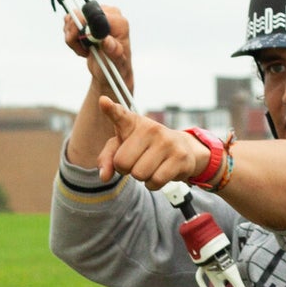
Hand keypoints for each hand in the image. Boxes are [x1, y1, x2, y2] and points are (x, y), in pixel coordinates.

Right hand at [63, 5, 133, 94]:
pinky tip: (80, 45)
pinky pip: (69, 21)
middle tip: (83, 49)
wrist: (110, 70)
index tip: (84, 42)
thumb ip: (113, 50)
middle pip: (81, 13)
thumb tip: (106, 40)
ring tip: (83, 50)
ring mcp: (96, 16)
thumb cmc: (116, 66)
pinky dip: (71, 36)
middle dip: (75, 32)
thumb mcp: (116, 61)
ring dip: (72, 37)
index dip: (84, 26)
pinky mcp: (87, 19)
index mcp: (119, 22)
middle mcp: (108, 14)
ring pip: (72, 18)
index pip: (95, 15)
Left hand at [94, 97, 209, 190]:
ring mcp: (167, 141)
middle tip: (137, 162)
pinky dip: (153, 184)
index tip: (103, 102)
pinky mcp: (180, 157)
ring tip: (150, 166)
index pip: (119, 114)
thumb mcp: (123, 147)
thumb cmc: (145, 147)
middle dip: (126, 169)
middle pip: (122, 162)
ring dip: (141, 177)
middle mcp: (150, 128)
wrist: (182, 149)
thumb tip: (104, 176)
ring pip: (139, 174)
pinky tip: (158, 173)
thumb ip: (108, 158)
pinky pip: (155, 181)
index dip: (111, 110)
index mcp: (133, 122)